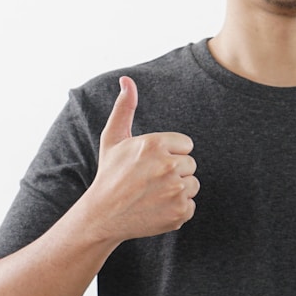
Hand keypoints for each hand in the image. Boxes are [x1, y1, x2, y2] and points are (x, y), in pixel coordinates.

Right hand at [84, 76, 198, 241]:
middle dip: (174, 172)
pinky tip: (157, 208)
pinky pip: (191, 205)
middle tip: (150, 181)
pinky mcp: (180, 212)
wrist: (103, 216)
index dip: (169, 154)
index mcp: (155, 144)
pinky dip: (177, 209)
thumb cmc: (109, 174)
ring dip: (178, 190)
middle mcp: (168, 166)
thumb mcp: (113, 139)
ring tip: (154, 194)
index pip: (186, 145)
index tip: (150, 164)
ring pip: (193, 185)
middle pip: (190, 165)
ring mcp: (175, 191)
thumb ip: (124, 108)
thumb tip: (127, 80)